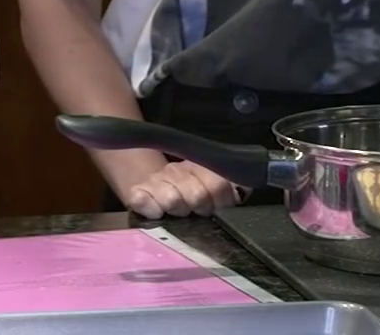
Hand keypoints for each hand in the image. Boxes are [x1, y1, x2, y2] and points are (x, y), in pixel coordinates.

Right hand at [120, 160, 241, 218]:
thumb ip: (234, 188)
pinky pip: (142, 201)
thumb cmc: (192, 193)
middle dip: (200, 208)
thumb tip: (243, 190)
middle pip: (196, 195)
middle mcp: (178, 170)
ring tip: (179, 211)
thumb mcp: (216, 189)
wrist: (156, 188)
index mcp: (202, 167)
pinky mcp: (137, 192)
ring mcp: (156, 180)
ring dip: (177, 210)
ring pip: (171, 200)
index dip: (221, 201)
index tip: (217, 206)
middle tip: (197, 210)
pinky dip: (151, 209)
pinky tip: (157, 212)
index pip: (219, 184)